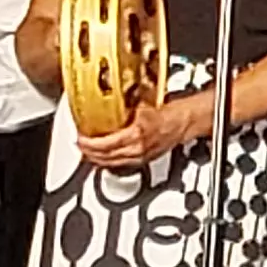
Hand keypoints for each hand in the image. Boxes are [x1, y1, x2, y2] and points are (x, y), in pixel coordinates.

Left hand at [77, 94, 202, 173]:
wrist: (187, 121)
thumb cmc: (172, 112)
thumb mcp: (144, 104)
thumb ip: (126, 107)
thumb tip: (108, 102)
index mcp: (137, 133)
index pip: (106, 144)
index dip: (90, 143)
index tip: (80, 137)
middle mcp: (138, 148)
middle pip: (106, 156)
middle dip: (89, 153)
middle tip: (79, 145)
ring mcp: (141, 156)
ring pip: (113, 163)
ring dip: (97, 159)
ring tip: (87, 153)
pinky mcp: (145, 159)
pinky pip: (122, 164)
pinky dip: (109, 161)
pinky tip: (104, 158)